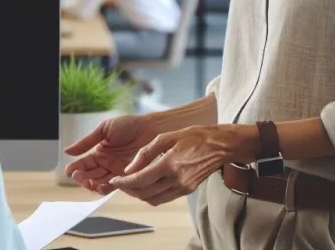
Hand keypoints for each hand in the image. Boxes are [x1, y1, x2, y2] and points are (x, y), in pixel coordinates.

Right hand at [64, 114, 160, 193]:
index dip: (75, 169)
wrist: (152, 128)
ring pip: (100, 184)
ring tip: (89, 182)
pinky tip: (102, 185)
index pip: (83, 164)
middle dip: (82, 179)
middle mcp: (107, 164)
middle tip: (78, 177)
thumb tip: (67, 151)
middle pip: (90, 177)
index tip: (69, 172)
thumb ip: (86, 141)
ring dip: (92, 186)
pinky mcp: (128, 177)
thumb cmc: (130, 125)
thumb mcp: (105, 129)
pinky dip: (107, 187)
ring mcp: (117, 172)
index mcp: (100, 153)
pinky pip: (115, 186)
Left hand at [108, 125, 257, 205]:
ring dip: (138, 195)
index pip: (139, 180)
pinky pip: (163, 198)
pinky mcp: (188, 190)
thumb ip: (146, 152)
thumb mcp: (168, 136)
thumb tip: (129, 167)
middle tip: (119, 183)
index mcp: (170, 163)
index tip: (113, 181)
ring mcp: (183, 187)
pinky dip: (151, 195)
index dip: (123, 183)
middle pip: (144, 193)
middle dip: (128, 190)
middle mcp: (177, 179)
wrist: (221, 145)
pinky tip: (146, 186)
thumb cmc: (196, 136)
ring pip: (152, 199)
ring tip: (130, 185)